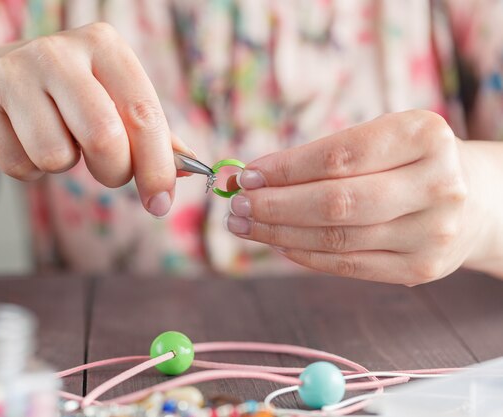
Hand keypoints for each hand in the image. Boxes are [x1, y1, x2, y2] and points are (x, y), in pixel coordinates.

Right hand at [0, 23, 191, 216]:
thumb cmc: (73, 97)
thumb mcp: (116, 101)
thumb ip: (154, 134)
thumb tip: (191, 169)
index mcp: (104, 45)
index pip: (143, 112)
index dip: (157, 166)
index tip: (160, 202)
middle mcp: (58, 50)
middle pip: (103, 137)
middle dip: (113, 171)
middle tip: (108, 169)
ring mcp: (12, 72)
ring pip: (56, 156)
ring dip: (64, 165)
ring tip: (58, 139)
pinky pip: (20, 166)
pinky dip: (29, 169)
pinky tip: (25, 139)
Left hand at [224, 110, 489, 284]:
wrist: (476, 198)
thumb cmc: (412, 160)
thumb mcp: (382, 139)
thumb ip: (322, 155)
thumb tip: (253, 176)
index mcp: (425, 136)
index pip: (339, 156)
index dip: (285, 169)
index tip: (247, 175)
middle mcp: (436, 185)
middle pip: (336, 202)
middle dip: (275, 206)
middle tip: (236, 206)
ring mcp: (432, 233)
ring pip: (337, 238)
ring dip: (280, 234)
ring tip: (246, 225)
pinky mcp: (421, 269)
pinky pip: (349, 265)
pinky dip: (305, 254)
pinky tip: (280, 243)